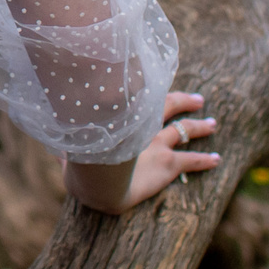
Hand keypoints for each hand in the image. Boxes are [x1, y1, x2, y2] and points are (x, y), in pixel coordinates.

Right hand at [65, 92, 220, 214]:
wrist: (99, 182)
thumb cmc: (82, 162)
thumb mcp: (72, 149)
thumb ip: (66, 148)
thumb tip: (51, 144)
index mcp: (122, 121)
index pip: (139, 97)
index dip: (150, 90)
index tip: (160, 86)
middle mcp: (143, 128)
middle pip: (169, 107)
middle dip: (184, 102)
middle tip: (199, 99)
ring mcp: (158, 145)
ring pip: (186, 130)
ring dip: (201, 127)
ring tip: (213, 124)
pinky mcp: (169, 165)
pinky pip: (192, 161)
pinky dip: (206, 160)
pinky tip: (217, 159)